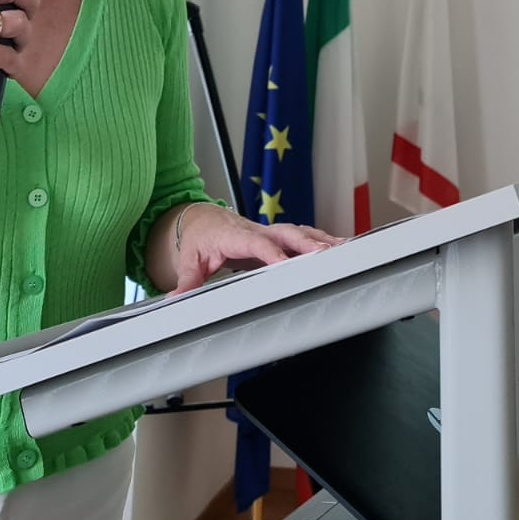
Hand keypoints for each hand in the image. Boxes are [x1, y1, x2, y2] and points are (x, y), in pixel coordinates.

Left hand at [170, 204, 343, 294]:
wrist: (202, 219)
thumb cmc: (199, 237)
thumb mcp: (189, 259)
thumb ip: (187, 280)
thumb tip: (175, 299)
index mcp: (234, 235)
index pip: (255, 243)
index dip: (271, 252)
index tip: (285, 263)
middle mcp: (256, 230)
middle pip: (284, 233)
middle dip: (305, 243)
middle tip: (325, 253)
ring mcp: (268, 232)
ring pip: (297, 232)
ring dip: (319, 240)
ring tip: (343, 248)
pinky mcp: (276, 237)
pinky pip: (300, 236)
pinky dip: (320, 241)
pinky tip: (339, 246)